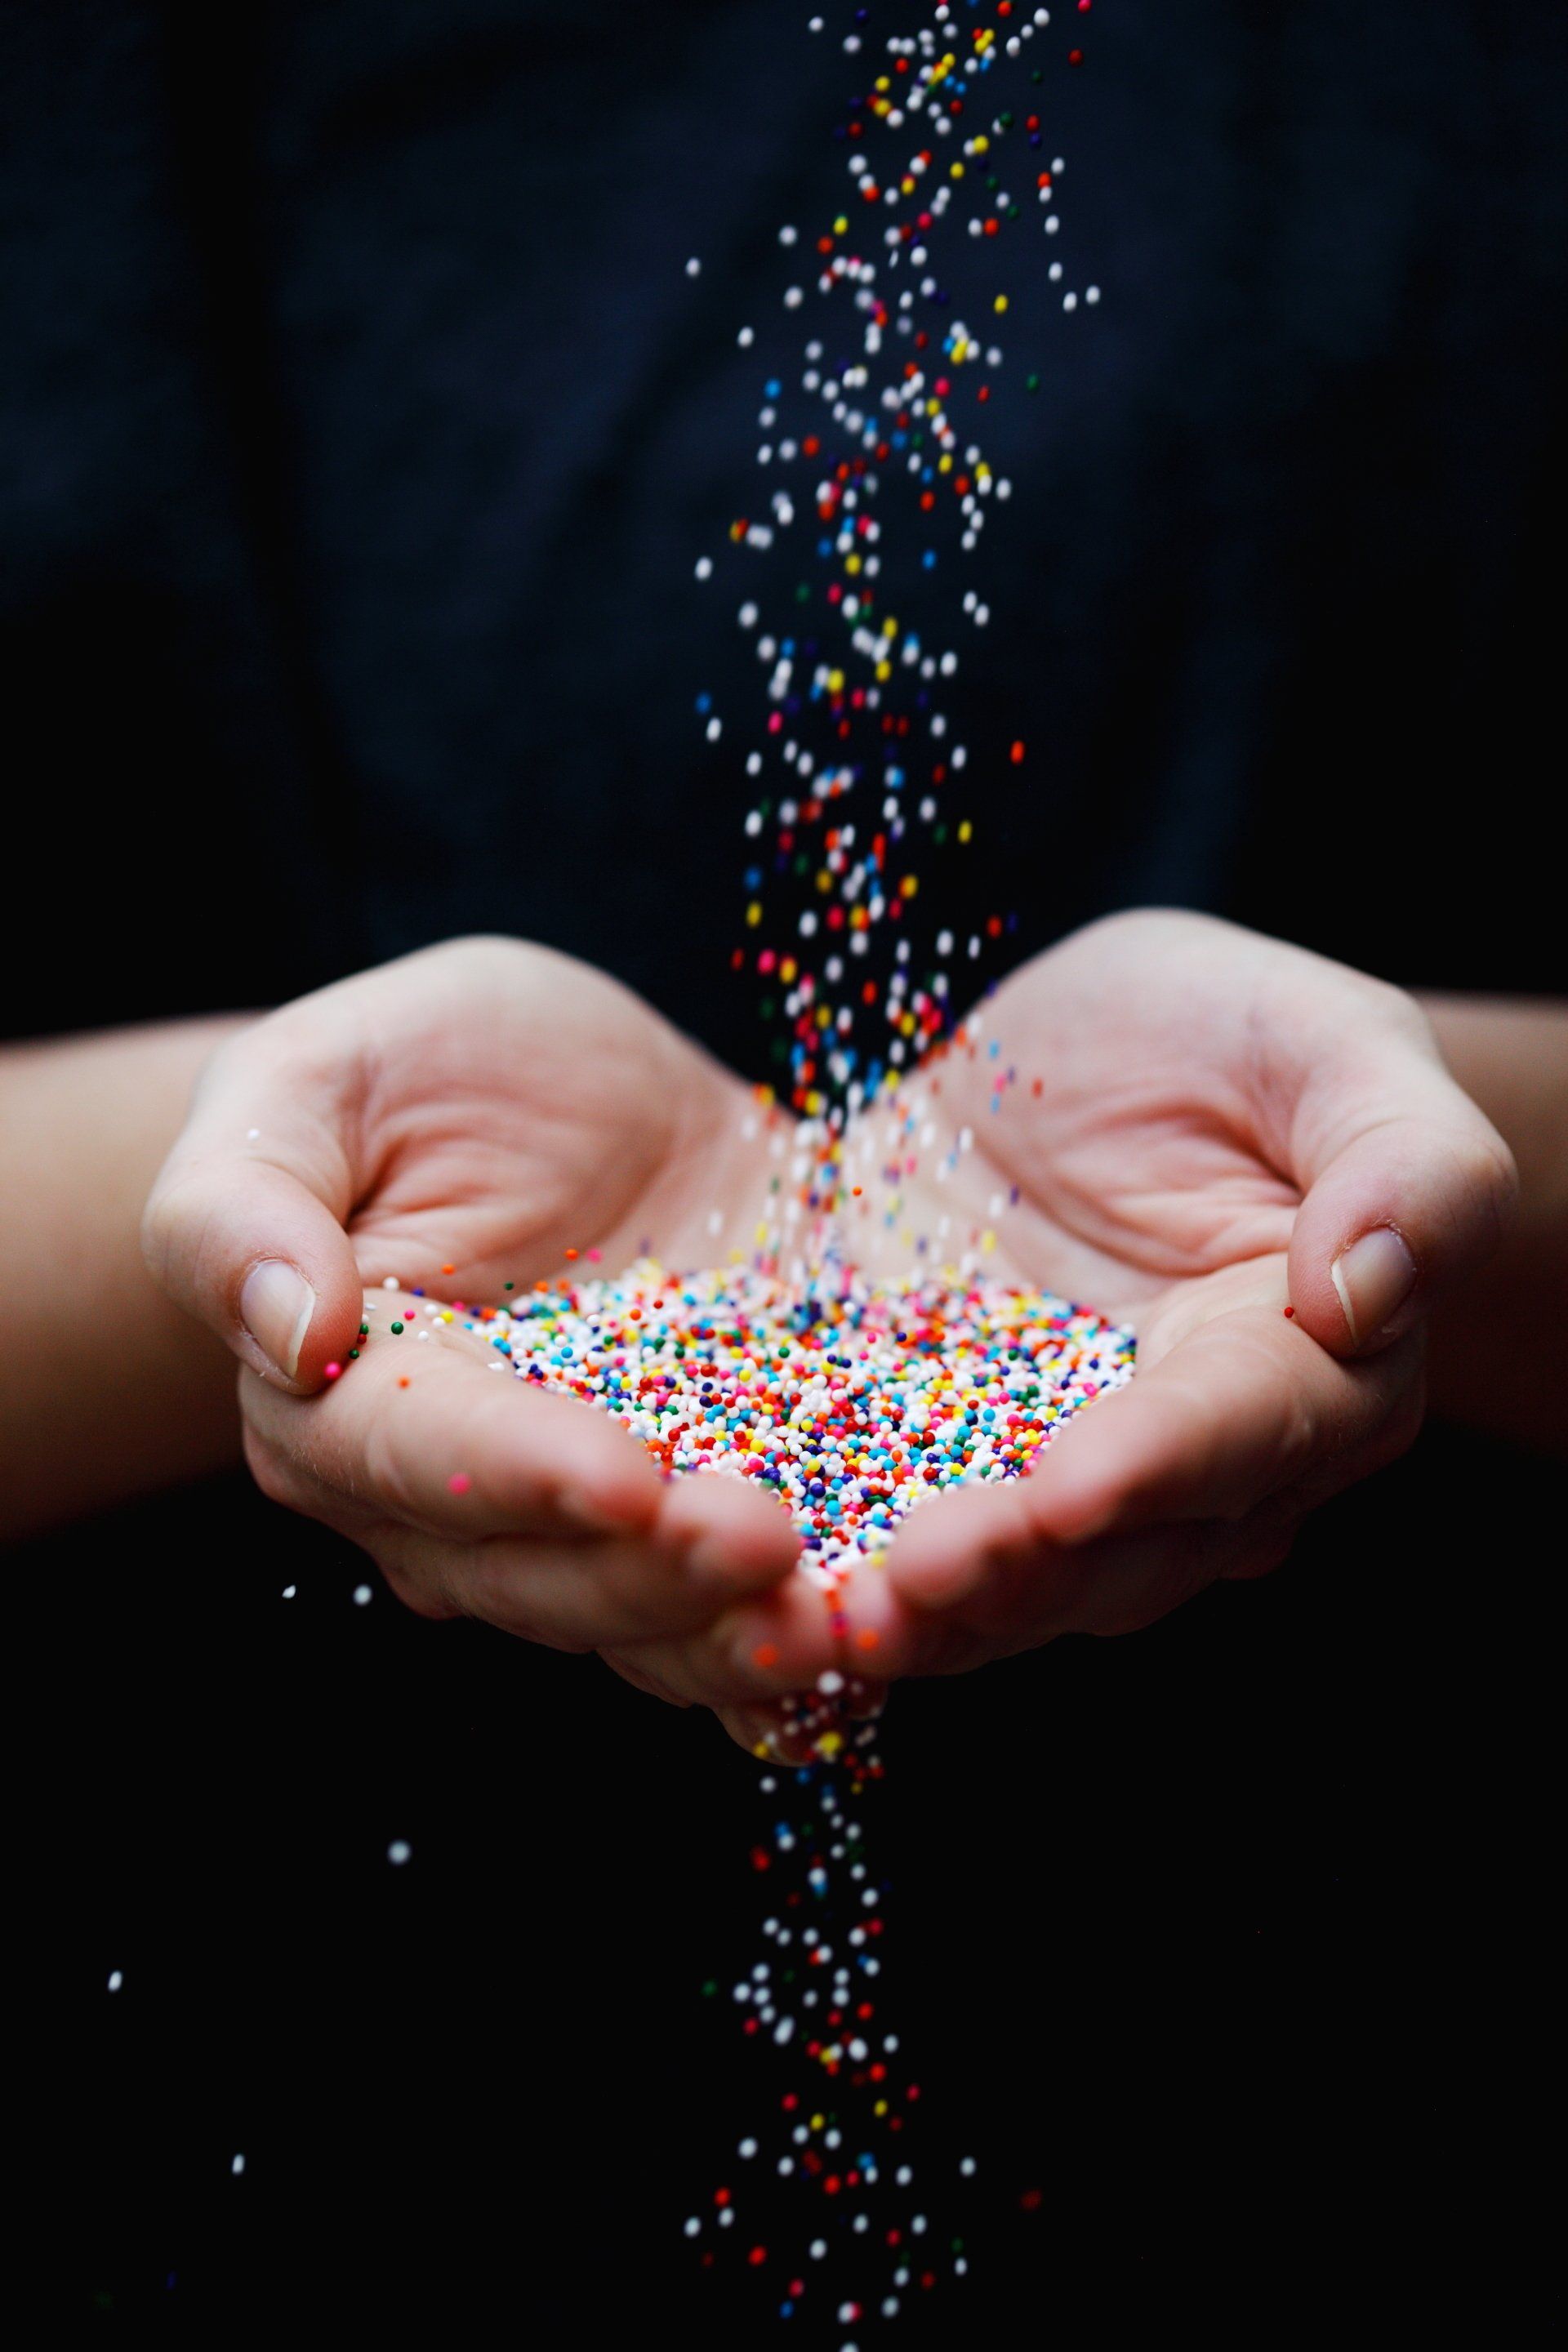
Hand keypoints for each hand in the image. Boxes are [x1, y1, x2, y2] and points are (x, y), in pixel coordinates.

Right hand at [142, 938, 834, 1702]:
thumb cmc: (418, 1074)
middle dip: (659, 1572)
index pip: (423, 1458)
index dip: (524, 1476)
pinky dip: (816, 1648)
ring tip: (851, 1619)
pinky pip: (750, 1612)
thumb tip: (288, 1337)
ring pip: (655, 1622)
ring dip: (747, 1637)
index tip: (626, 1478)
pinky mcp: (711, 1520)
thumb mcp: (314, 1083)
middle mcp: (461, 1507)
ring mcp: (596, 1530)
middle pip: (547, 1573)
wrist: (580, 1102)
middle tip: (770, 1540)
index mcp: (347, 1405)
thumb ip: (246, 1203)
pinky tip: (893, 1643)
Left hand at [812, 910, 1515, 1690]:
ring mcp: (1044, 1483)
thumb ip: (1402, 1158)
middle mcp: (1185, 1469)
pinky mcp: (925, 1473)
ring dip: (914, 1612)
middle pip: (1114, 1551)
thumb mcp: (1324, 1042)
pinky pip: (880, 1542)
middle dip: (1015, 1572)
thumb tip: (1371, 1291)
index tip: (1073, 1483)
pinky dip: (823, 1580)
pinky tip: (746, 1599)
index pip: (1242, 1429)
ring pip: (999, 1584)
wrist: (1067, 1067)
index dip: (1161, 1463)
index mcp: (1302, 1367)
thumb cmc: (1222, 1037)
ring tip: (819, 1615)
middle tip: (912, 1576)